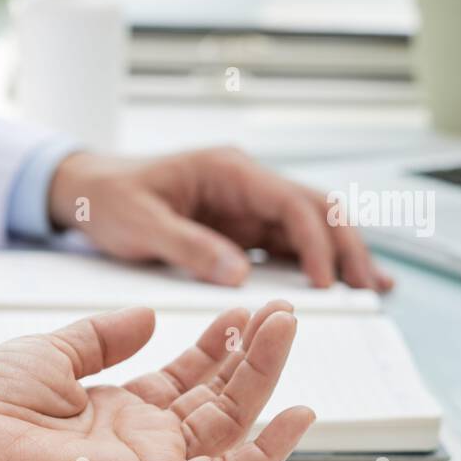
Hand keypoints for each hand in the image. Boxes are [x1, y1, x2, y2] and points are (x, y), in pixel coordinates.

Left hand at [0, 300, 312, 460]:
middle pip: (217, 397)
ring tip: (285, 328)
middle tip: (280, 311)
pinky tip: (298, 413)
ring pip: (230, 423)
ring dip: (264, 377)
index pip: (185, 379)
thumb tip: (148, 314)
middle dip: (252, 354)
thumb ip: (102, 336)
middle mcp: (140, 438)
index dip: (216, 345)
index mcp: (117, 410)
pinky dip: (267, 451)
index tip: (241, 311)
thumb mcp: (51, 352)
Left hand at [48, 147, 392, 291]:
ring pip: (309, 227)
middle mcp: (246, 185)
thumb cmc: (110, 199)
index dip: (315, 244)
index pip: (290, 204)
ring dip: (341, 255)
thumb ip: (189, 247)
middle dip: (347, 247)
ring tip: (373, 289)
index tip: (326, 284)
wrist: (87, 192)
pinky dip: (313, 264)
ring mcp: (246, 206)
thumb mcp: (142, 225)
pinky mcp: (240, 229)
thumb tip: (240, 275)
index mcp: (227, 172)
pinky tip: (336, 286)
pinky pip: (286, 245)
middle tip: (370, 288)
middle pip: (315, 211)